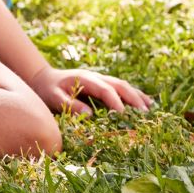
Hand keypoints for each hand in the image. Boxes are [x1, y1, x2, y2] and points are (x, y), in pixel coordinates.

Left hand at [31, 67, 152, 114]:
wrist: (44, 78)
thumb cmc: (47, 90)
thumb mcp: (54, 98)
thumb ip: (70, 105)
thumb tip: (90, 114)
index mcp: (86, 79)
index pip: (105, 89)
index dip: (115, 102)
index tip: (123, 115)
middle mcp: (96, 77)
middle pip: (119, 85)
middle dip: (132, 99)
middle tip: (144, 114)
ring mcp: (101, 79)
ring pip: (123, 86)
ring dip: (137, 96)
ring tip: (150, 110)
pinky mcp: (102, 85)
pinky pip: (121, 88)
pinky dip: (134, 95)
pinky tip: (146, 103)